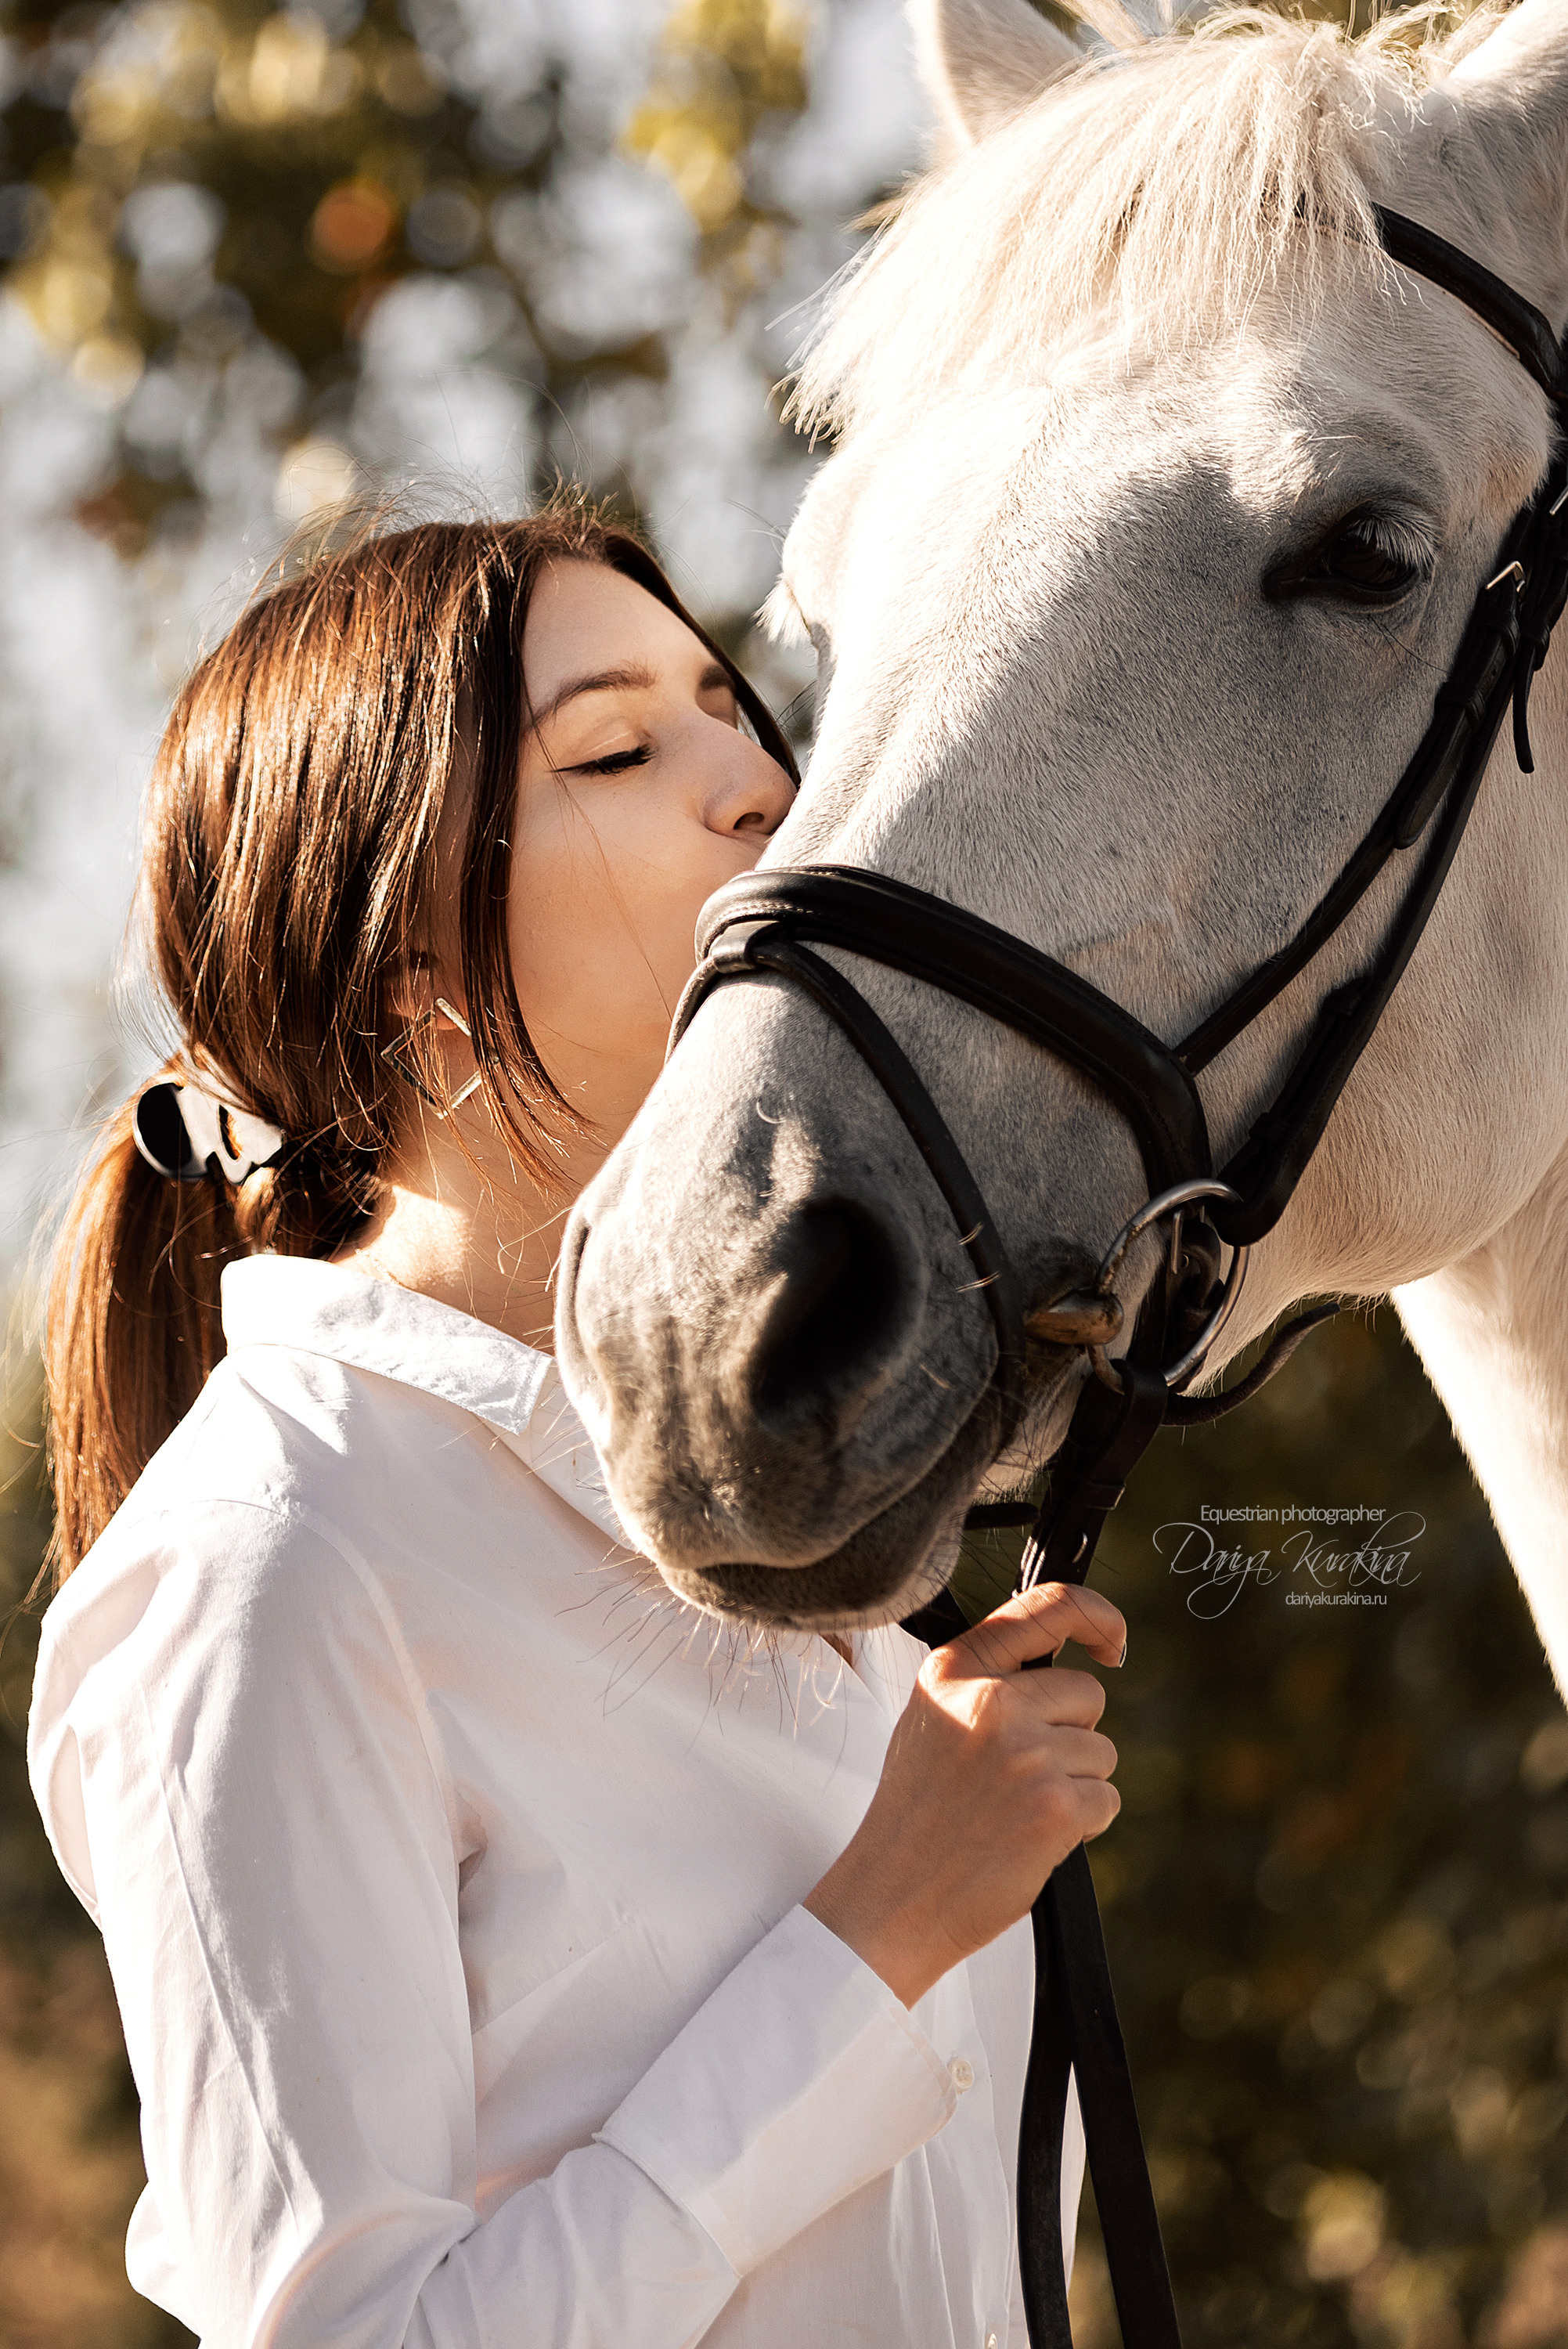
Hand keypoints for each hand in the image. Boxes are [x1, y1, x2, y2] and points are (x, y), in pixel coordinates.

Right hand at [804, 1582, 1124, 2007]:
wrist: (891, 1899)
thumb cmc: (916, 1814)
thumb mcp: (932, 1721)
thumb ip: (988, 1684)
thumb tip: (1067, 1665)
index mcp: (955, 1670)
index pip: (1048, 1606)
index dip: (1098, 1617)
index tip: (1113, 1643)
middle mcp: (989, 1701)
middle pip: (1086, 1694)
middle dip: (1073, 1735)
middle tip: (1024, 1776)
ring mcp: (1024, 1752)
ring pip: (1100, 1752)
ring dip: (1075, 1785)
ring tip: (1016, 1813)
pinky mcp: (1054, 1805)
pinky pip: (1106, 1799)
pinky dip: (1083, 1825)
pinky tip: (1032, 1839)